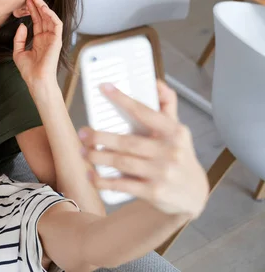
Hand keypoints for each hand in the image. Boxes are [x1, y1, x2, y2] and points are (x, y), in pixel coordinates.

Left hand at [13, 0, 62, 86]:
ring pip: (50, 18)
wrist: (36, 80)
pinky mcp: (57, 40)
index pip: (36, 21)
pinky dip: (51, 15)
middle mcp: (46, 37)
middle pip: (43, 17)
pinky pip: (57, 24)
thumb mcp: (18, 52)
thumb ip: (19, 38)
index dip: (32, 10)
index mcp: (39, 40)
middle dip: (37, 5)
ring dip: (44, 7)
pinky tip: (43, 8)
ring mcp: (52, 38)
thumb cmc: (28, 70)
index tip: (26, 1)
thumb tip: (22, 25)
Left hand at [80, 81, 208, 218]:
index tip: (104, 88)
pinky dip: (104, 181)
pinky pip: (123, 185)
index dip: (123, 99)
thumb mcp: (178, 131)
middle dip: (100, 137)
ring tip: (83, 152)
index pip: (145, 112)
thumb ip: (167, 106)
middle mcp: (170, 151)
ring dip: (97, 157)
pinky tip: (92, 175)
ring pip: (122, 162)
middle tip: (83, 133)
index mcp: (175, 132)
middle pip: (127, 142)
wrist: (194, 194)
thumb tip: (156, 82)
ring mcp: (162, 173)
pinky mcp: (154, 192)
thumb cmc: (179, 156)